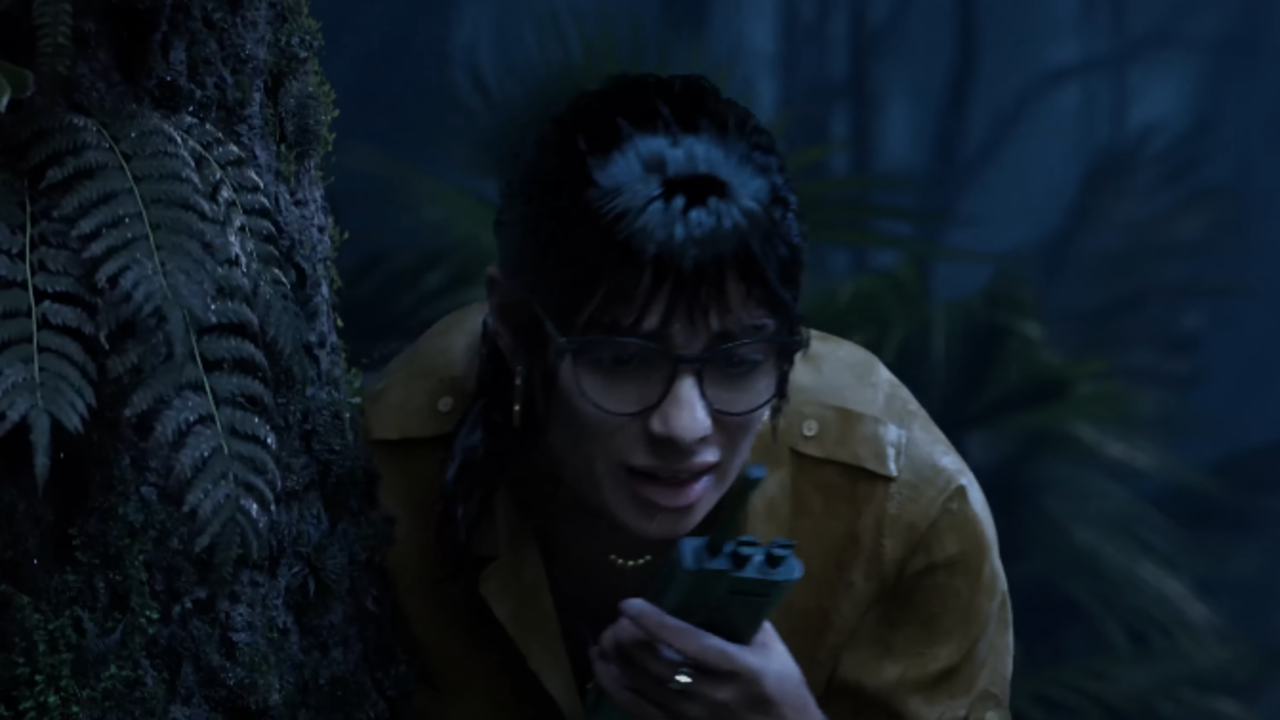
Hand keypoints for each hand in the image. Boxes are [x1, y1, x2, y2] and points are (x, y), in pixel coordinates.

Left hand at [590, 598, 823, 719]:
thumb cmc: (783, 690)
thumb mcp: (773, 650)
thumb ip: (745, 617)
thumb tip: (715, 584)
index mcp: (737, 667)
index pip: (689, 642)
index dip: (655, 622)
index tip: (629, 602)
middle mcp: (710, 694)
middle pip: (654, 665)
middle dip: (626, 638)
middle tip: (617, 620)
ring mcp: (691, 717)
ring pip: (639, 687)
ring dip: (614, 660)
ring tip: (604, 638)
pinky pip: (635, 709)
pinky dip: (613, 686)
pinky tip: (602, 666)